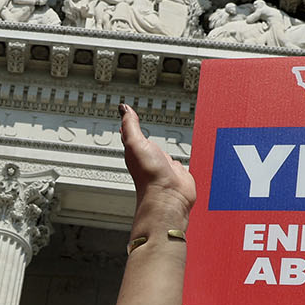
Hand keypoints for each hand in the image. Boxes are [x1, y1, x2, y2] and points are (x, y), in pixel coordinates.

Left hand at [120, 106, 194, 220]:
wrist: (169, 196)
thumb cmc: (149, 175)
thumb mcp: (135, 143)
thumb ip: (131, 125)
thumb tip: (124, 108)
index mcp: (137, 151)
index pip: (132, 135)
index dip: (130, 126)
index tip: (127, 117)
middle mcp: (150, 159)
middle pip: (148, 143)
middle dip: (146, 136)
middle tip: (143, 127)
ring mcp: (165, 166)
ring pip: (164, 152)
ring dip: (164, 148)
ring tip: (162, 141)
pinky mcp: (179, 173)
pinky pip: (180, 162)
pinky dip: (180, 158)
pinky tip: (179, 157)